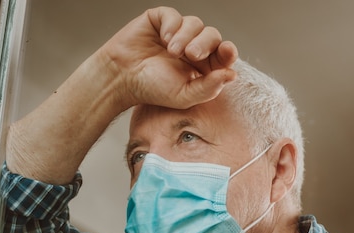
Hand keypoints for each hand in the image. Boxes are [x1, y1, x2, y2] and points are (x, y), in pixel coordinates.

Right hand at [100, 6, 238, 108]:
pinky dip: (173, 25)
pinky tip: (165, 38)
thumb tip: (232, 74)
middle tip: (192, 55)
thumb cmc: (152, 90)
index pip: (222, 54)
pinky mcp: (161, 20)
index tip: (227, 52)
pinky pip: (175, 15)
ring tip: (172, 52)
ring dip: (186, 37)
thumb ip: (209, 88)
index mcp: (202, 65)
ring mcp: (177, 32)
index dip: (228, 51)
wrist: (122, 78)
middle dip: (205, 44)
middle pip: (212, 35)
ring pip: (196, 24)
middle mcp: (193, 46)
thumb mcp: (184, 96)